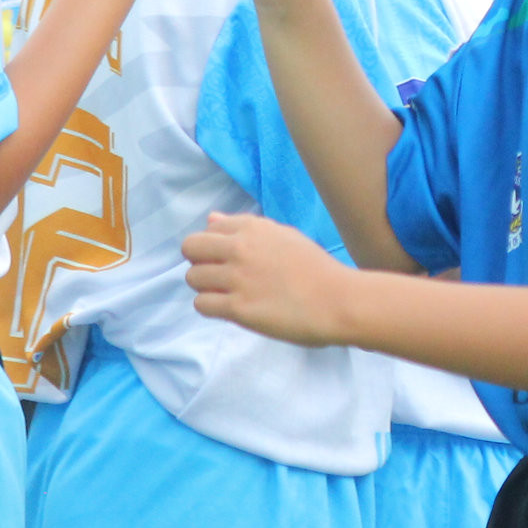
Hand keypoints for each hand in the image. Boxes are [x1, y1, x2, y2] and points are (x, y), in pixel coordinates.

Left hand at [182, 212, 353, 346]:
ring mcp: (237, 278)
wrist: (337, 300)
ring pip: (193, 277)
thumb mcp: (283, 237)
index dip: (214, 245)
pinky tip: (231, 308)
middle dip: (199, 261)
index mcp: (253, 227)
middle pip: (190, 248)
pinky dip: (212, 307)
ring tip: (228, 294)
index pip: (209, 228)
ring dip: (206, 286)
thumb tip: (210, 219)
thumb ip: (246, 227)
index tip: (229, 258)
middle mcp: (241, 248)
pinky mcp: (238, 307)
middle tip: (219, 276)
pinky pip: (202, 304)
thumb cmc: (316, 268)